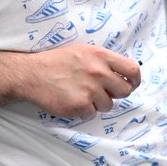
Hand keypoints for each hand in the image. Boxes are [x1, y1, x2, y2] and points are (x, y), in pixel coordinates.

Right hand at [15, 44, 141, 118]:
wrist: (31, 74)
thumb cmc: (57, 62)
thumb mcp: (83, 52)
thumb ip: (103, 61)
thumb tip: (122, 74)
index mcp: (101, 56)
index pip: (133, 70)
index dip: (135, 80)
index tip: (131, 85)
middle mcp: (98, 72)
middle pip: (124, 91)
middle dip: (115, 94)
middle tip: (102, 92)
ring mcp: (89, 90)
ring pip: (108, 105)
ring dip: (97, 103)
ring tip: (81, 94)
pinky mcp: (79, 106)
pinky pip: (91, 114)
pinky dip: (83, 111)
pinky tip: (71, 101)